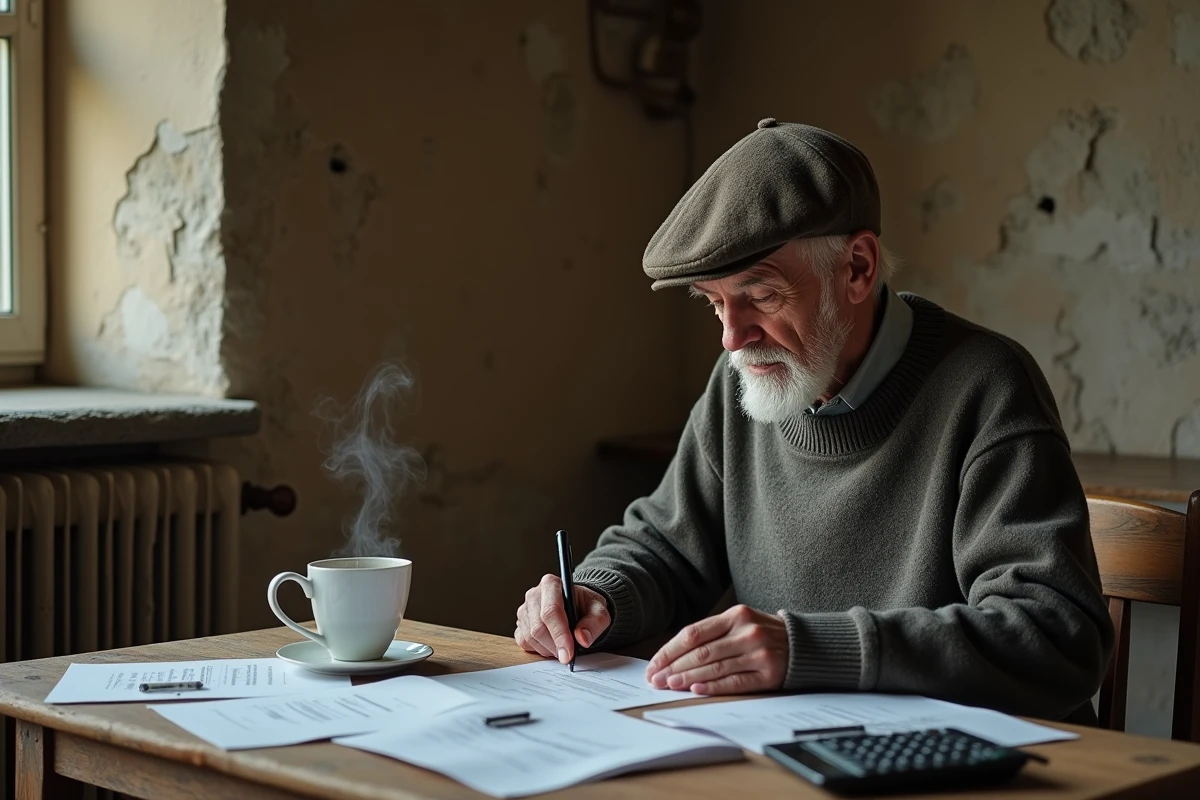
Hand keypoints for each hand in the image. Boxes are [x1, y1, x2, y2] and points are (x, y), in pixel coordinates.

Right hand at [514, 574, 610, 663]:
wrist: (579, 606)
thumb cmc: (587, 606)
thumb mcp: (599, 611)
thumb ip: (594, 623)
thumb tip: (582, 639)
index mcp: (551, 584)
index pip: (551, 611)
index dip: (559, 634)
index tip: (568, 653)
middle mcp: (533, 595)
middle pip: (538, 627)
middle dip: (555, 646)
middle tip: (569, 655)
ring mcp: (524, 610)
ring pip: (530, 637)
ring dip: (548, 649)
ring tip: (563, 647)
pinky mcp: (521, 624)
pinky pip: (524, 642)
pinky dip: (539, 649)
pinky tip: (552, 644)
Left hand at [645, 604, 787, 694]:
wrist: (807, 644)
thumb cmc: (764, 634)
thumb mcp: (741, 622)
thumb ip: (713, 633)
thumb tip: (674, 655)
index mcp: (736, 615)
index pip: (694, 633)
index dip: (670, 650)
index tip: (654, 664)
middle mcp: (746, 632)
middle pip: (701, 651)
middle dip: (674, 667)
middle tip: (656, 679)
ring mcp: (758, 653)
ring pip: (715, 667)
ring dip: (688, 678)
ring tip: (670, 685)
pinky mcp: (768, 673)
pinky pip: (735, 682)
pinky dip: (713, 686)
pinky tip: (696, 690)